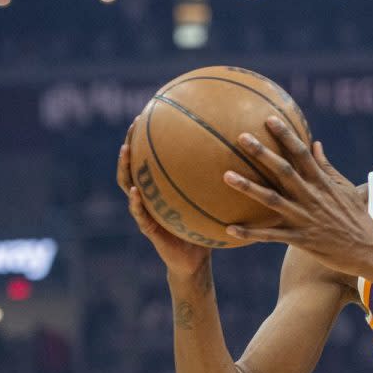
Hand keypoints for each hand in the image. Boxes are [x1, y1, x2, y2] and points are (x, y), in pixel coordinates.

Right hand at [116, 117, 210, 277]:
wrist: (196, 261)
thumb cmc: (206, 229)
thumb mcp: (216, 204)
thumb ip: (222, 182)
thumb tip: (247, 157)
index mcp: (163, 188)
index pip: (154, 157)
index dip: (152, 136)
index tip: (154, 111)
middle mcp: (151, 196)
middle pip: (135, 164)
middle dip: (133, 142)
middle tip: (135, 123)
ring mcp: (146, 212)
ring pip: (128, 185)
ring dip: (126, 167)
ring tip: (126, 150)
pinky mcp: (150, 231)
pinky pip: (140, 214)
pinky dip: (136, 203)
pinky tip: (136, 192)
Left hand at [222, 115, 372, 275]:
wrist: (369, 250)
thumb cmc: (356, 218)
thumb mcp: (346, 189)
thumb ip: (327, 167)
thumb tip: (315, 143)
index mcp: (322, 183)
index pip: (302, 153)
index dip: (286, 135)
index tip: (269, 119)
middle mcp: (311, 197)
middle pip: (283, 171)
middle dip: (262, 154)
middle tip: (241, 138)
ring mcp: (305, 218)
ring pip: (272, 200)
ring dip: (249, 188)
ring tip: (226, 176)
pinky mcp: (301, 239)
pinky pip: (271, 236)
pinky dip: (251, 233)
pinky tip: (230, 228)